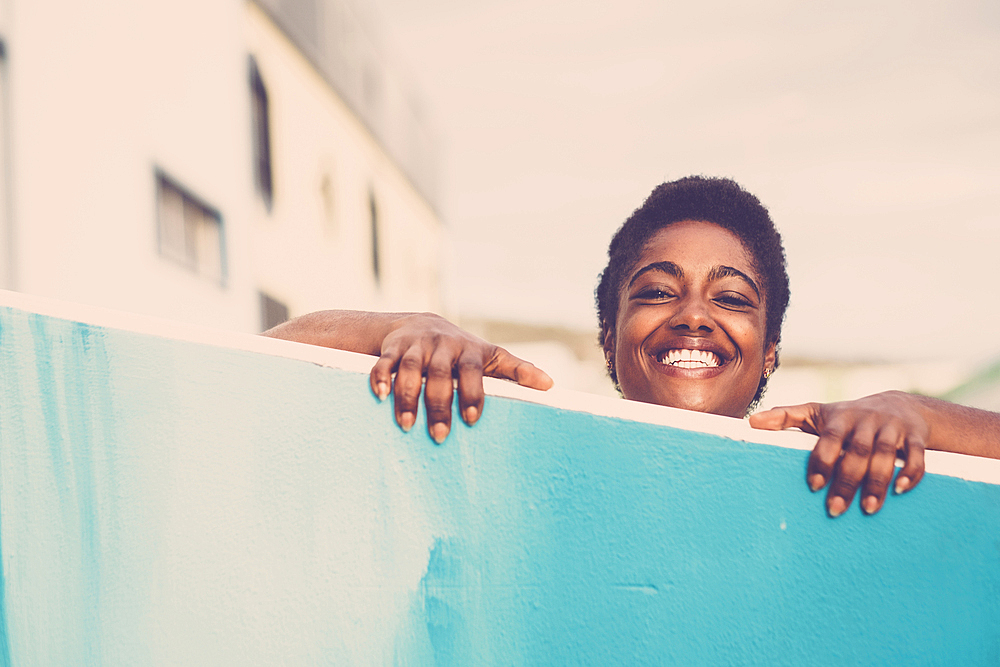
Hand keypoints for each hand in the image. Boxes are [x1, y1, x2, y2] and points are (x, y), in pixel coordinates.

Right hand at [370, 313, 552, 442]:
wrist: (420, 323)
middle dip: (440, 406)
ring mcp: (417, 346)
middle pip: (441, 376)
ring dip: (408, 398)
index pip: (474, 370)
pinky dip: (381, 379)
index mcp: (470, 351)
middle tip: (440, 436)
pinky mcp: (393, 348)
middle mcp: (444, 346)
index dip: (473, 393)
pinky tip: (380, 397)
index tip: (473, 419)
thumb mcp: (489, 357)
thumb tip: (550, 385)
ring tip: (408, 426)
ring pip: (411, 370)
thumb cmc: (461, 351)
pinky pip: (384, 363)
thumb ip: (516, 370)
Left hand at [749, 391, 926, 516]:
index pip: (829, 439)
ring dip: (877, 482)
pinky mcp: (915, 437)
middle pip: (857, 452)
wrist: (900, 405)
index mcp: (840, 418)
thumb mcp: (816, 413)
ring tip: (868, 509)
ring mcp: (892, 428)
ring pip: (886, 455)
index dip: (822, 460)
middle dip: (847, 481)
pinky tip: (901, 490)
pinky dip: (911, 473)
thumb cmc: (847, 417)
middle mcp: (866, 421)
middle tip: (835, 509)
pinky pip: (917, 456)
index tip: (813, 485)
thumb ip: (784, 417)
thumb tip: (751, 423)